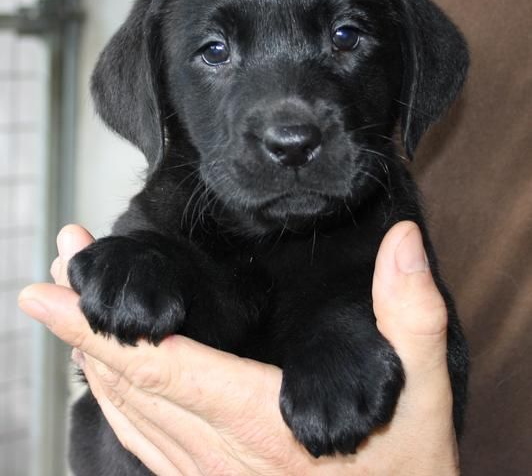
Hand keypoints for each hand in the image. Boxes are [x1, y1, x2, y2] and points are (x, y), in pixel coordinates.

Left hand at [19, 222, 458, 474]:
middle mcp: (218, 453)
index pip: (161, 365)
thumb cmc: (406, 471)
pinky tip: (101, 376)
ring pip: (123, 413)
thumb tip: (402, 241)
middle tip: (56, 266)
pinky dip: (110, 399)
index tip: (50, 289)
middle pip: (127, 381)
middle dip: (80, 323)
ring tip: (65, 307)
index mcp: (260, 422)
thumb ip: (411, 316)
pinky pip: (140, 439)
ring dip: (86, 356)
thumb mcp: (422, 394)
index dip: (98, 327)